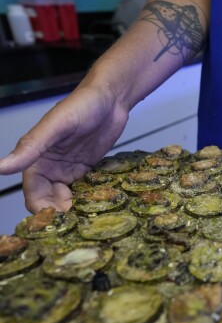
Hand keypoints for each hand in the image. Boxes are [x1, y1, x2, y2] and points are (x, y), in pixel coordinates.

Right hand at [0, 86, 128, 212]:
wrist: (111, 97)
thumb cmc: (82, 105)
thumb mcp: (56, 125)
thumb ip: (31, 146)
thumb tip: (0, 167)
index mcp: (37, 160)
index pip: (34, 194)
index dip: (42, 210)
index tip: (58, 223)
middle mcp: (51, 168)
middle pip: (50, 201)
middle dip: (61, 215)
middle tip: (79, 225)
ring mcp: (70, 170)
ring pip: (67, 199)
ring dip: (76, 210)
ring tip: (90, 219)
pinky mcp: (88, 170)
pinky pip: (84, 191)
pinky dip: (89, 200)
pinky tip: (100, 209)